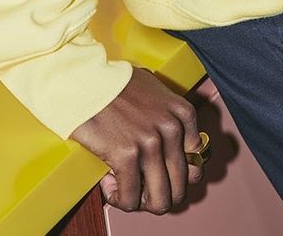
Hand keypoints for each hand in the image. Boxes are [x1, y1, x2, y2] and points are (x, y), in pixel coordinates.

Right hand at [70, 67, 205, 213]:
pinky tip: (109, 184)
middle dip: (159, 195)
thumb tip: (176, 151)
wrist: (86, 79)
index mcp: (183, 113)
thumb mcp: (156, 92)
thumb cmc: (116, 83)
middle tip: (141, 189)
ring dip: (141, 202)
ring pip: (160, 201)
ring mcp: (151, 143)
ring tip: (126, 190)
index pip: (196, 165)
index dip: (175, 177)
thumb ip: (170, 117)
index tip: (157, 174)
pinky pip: (131, 198)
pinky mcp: (127, 155)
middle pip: (180, 188)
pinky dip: (120, 199)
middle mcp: (172, 129)